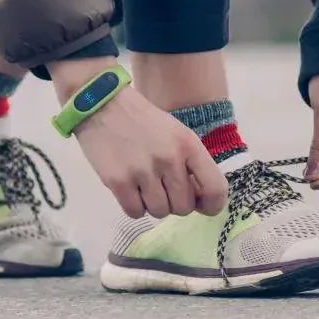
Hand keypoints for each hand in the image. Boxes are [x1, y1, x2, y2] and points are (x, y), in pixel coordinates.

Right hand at [49, 57, 227, 217]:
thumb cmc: (143, 121)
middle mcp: (169, 159)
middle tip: (164, 189)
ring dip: (154, 205)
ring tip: (145, 187)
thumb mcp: (177, 133)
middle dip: (176, 203)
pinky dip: (135, 207)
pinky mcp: (118, 182)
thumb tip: (200, 199)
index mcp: (188, 145)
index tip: (203, 206)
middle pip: (184, 207)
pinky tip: (131, 190)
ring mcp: (143, 172)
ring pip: (160, 213)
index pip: (215, 188)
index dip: (212, 205)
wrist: (103, 105)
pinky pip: (136, 213)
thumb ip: (191, 163)